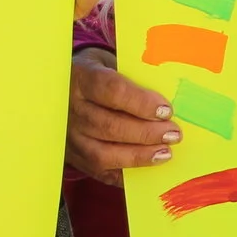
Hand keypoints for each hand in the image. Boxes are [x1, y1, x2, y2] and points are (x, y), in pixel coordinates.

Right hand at [67, 47, 177, 183]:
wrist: (64, 87)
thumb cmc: (99, 75)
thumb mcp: (112, 63)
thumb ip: (135, 77)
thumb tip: (168, 96)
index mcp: (81, 77)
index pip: (112, 90)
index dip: (141, 102)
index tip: (166, 110)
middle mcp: (70, 108)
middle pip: (110, 126)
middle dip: (146, 133)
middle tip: (173, 134)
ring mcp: (68, 135)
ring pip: (102, 153)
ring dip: (138, 156)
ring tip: (164, 153)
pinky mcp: (72, 155)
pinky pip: (98, 170)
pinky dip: (124, 173)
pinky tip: (145, 168)